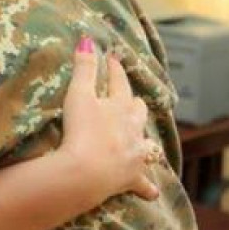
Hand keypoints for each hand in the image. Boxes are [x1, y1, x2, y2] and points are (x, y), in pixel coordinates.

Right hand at [59, 37, 158, 202]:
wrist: (86, 172)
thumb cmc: (81, 130)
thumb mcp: (78, 94)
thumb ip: (84, 68)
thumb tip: (87, 40)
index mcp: (121, 106)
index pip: (119, 81)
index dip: (114, 68)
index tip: (111, 57)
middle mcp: (134, 129)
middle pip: (138, 111)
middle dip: (133, 103)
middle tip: (127, 99)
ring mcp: (136, 155)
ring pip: (148, 144)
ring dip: (144, 140)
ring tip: (142, 139)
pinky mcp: (132, 178)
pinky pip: (144, 184)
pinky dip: (147, 185)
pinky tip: (150, 189)